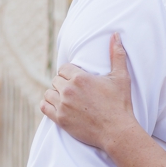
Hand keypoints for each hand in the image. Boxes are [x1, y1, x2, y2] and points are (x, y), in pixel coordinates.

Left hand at [40, 34, 139, 151]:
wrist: (117, 131)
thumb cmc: (120, 104)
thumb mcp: (121, 77)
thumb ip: (117, 54)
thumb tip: (116, 34)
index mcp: (80, 78)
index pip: (64, 68)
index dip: (70, 73)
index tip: (78, 80)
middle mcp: (68, 90)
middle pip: (56, 80)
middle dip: (64, 83)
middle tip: (75, 91)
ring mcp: (63, 106)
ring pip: (48, 93)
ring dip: (55, 94)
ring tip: (67, 98)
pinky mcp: (60, 120)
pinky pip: (44, 107)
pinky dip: (48, 105)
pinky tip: (57, 106)